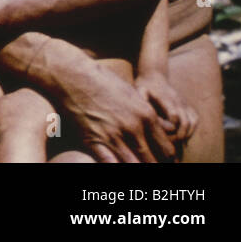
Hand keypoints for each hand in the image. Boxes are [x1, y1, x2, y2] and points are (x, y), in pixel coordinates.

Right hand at [58, 60, 176, 161]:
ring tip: (136, 165)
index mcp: (146, 115)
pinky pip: (109, 162)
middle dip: (154, 166)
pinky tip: (118, 165)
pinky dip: (115, 167)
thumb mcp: (132, 93)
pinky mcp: (94, 139)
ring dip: (136, 166)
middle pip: (152, 161)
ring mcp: (113, 135)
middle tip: (152, 166)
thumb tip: (160, 129)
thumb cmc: (102, 80)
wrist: (73, 74)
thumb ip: (147, 113)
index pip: (167, 149)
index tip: (164, 162)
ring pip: (134, 164)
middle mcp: (133, 128)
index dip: (167, 159)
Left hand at [135, 71, 197, 145]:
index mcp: (166, 99)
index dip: (171, 127)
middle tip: (171, 142)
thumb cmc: (144, 85)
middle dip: (180, 134)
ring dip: (187, 133)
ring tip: (178, 140)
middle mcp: (177, 101)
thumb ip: (143, 101)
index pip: (173, 115)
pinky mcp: (186, 105)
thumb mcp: (140, 90)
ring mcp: (184, 103)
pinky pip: (195, 118)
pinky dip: (192, 128)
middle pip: (185, 121)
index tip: (164, 134)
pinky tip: (183, 133)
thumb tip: (147, 115)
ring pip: (193, 121)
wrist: (154, 74)